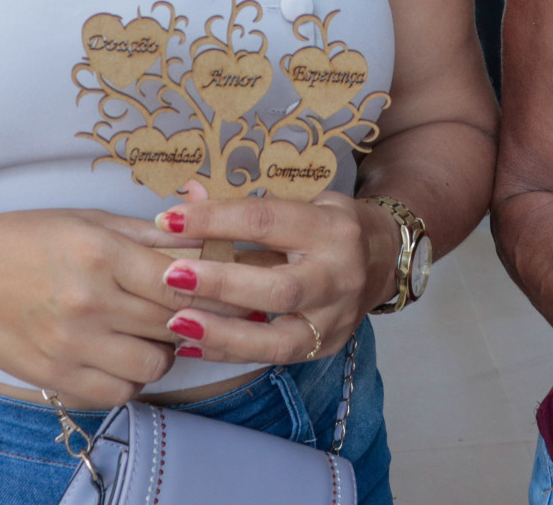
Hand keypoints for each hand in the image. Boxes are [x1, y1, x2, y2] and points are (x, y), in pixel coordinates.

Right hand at [0, 208, 237, 408]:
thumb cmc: (24, 240)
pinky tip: (122, 354)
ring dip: (163, 351)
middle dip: (195, 318)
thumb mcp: (88, 221)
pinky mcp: (55, 378)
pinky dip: (132, 378)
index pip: (181, 280)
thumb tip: (206, 236)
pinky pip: (119, 392)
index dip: (215, 288)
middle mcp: (88, 301)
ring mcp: (71, 345)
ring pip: (154, 365)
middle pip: (174, 323)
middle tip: (194, 309)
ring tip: (150, 331)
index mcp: (100, 253)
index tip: (232, 289)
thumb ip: (149, 234)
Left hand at [146, 181, 397, 366]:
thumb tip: (190, 194)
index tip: (167, 220)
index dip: (215, 220)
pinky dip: (229, 352)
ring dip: (222, 332)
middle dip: (221, 283)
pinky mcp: (325, 347)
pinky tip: (191, 344)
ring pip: (278, 337)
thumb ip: (247, 205)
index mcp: (331, 228)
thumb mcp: (300, 201)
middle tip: (170, 276)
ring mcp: (334, 318)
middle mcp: (338, 276)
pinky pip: (273, 357)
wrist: (384, 259)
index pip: (267, 222)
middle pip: (278, 287)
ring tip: (175, 322)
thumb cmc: (329, 225)